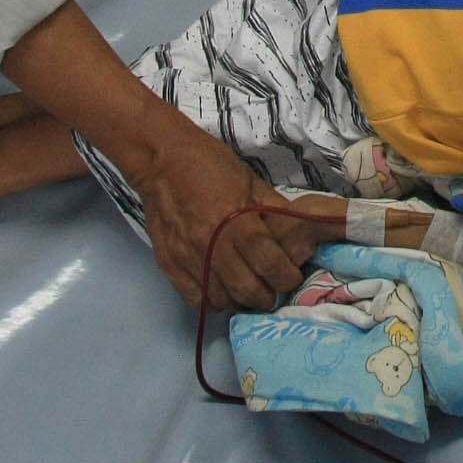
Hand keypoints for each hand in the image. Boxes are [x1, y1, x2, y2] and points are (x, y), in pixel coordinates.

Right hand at [137, 130, 328, 309]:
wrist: (162, 161)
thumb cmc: (211, 166)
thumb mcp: (252, 182)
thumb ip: (274, 211)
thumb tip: (300, 235)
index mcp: (235, 219)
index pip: (268, 263)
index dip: (286, 277)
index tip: (291, 278)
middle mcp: (210, 244)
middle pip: (246, 289)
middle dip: (267, 296)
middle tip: (274, 290)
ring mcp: (187, 258)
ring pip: (222, 300)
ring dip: (242, 301)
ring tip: (251, 291)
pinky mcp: (169, 265)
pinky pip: (196, 300)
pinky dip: (215, 301)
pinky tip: (224, 291)